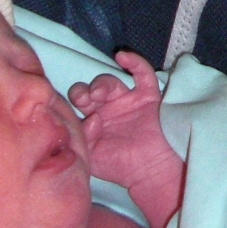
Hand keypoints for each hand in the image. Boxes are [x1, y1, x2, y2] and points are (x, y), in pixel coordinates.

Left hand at [69, 54, 184, 227]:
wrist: (149, 171)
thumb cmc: (119, 166)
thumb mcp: (91, 156)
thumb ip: (83, 137)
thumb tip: (90, 119)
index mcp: (92, 120)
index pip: (78, 105)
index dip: (77, 107)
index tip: (84, 118)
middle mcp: (107, 107)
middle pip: (90, 90)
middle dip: (85, 92)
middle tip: (87, 98)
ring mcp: (126, 100)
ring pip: (110, 82)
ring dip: (102, 83)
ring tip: (100, 92)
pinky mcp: (147, 95)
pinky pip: (142, 73)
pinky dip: (134, 62)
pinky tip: (122, 56)